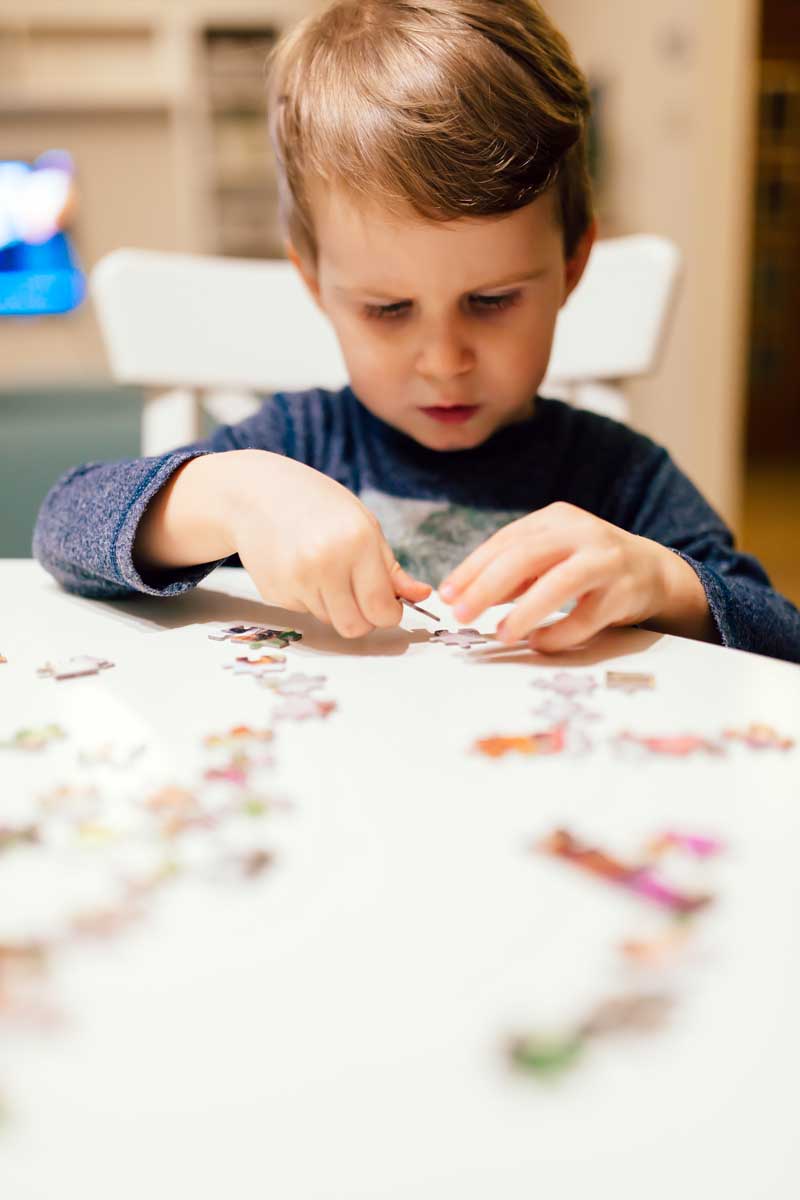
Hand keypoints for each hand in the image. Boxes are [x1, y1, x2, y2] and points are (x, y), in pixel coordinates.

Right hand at [228, 451, 429, 637]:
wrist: (257, 494)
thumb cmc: (318, 504)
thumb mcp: (364, 524)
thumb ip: (391, 568)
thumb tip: (422, 596)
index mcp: (356, 542)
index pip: (381, 609)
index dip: (389, 614)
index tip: (387, 607)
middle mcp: (325, 564)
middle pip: (355, 626)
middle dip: (364, 619)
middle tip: (360, 596)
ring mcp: (296, 580)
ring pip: (330, 621)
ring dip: (335, 605)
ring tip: (326, 570)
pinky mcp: (275, 592)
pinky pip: (305, 611)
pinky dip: (310, 598)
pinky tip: (301, 567)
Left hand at [439, 501, 714, 651]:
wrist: (651, 571)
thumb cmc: (587, 565)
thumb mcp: (550, 557)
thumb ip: (513, 573)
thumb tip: (464, 596)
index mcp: (555, 519)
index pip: (505, 541)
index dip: (472, 568)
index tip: (447, 594)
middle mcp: (581, 532)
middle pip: (525, 556)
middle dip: (487, 587)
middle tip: (461, 614)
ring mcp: (606, 560)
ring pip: (560, 583)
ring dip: (524, 612)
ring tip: (500, 634)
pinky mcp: (624, 592)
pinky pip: (586, 617)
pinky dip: (559, 633)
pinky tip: (539, 642)